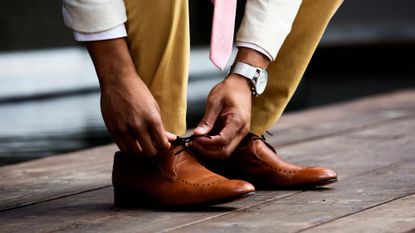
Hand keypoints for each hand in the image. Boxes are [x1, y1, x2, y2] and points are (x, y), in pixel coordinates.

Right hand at [87, 38, 175, 155]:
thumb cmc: (138, 92)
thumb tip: (171, 139)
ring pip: (135, 153)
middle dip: (154, 150)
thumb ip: (162, 126)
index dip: (164, 146)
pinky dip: (129, 148)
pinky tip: (132, 141)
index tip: (164, 144)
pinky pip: (122, 148)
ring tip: (142, 144)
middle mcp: (138, 127)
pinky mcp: (113, 130)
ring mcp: (124, 129)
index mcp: (152, 120)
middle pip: (149, 152)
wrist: (118, 81)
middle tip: (153, 145)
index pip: (162, 144)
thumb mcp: (154, 107)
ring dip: (141, 151)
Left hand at [190, 47, 269, 158]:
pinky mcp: (237, 133)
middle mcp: (242, 131)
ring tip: (196, 142)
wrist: (241, 84)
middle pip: (225, 152)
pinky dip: (214, 145)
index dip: (206, 143)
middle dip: (208, 151)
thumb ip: (206, 120)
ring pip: (225, 151)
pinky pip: (226, 145)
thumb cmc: (229, 90)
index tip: (194, 139)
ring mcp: (240, 133)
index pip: (222, 141)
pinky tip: (203, 139)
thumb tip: (197, 134)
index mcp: (237, 121)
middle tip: (194, 144)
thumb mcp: (214, 102)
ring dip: (210, 150)